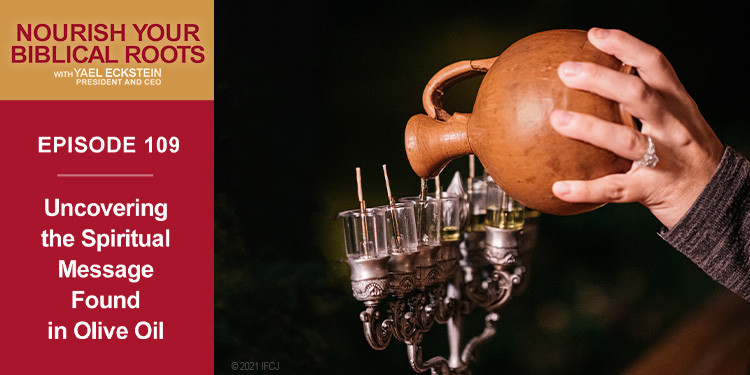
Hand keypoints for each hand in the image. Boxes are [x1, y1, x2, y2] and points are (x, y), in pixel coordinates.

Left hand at [549, 28, 723, 227]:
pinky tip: (558, 188)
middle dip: (601, 80)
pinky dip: (585, 189)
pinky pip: (615, 188)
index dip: (626, 46)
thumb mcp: (675, 121)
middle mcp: (673, 128)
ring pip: (626, 140)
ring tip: (556, 119)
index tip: (594, 36)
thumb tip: (592, 81)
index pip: (655, 65)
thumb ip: (643, 103)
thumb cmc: (686, 156)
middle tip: (565, 71)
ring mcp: (665, 159)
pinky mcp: (653, 189)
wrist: (718, 200)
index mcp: (677, 105)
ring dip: (590, 128)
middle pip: (638, 95)